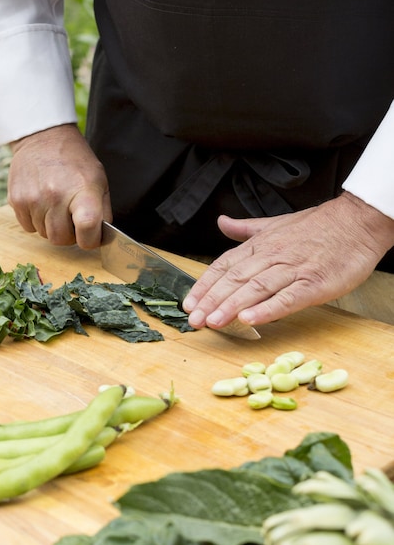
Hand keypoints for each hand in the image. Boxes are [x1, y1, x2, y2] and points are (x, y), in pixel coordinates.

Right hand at [8, 124, 111, 247]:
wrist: (43, 137)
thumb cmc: (75, 160)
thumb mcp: (99, 180)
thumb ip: (102, 211)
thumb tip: (100, 238)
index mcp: (82, 190)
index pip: (88, 230)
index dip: (91, 240)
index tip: (91, 235)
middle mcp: (56, 196)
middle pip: (61, 239)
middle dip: (69, 234)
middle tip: (71, 217)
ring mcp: (33, 199)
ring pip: (44, 235)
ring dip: (51, 225)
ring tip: (55, 203)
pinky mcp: (16, 200)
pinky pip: (28, 227)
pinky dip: (36, 220)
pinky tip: (41, 201)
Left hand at [182, 192, 393, 329]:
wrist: (357, 222)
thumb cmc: (317, 227)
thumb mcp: (275, 223)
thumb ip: (246, 229)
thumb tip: (221, 222)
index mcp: (260, 245)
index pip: (224, 266)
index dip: (204, 286)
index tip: (188, 304)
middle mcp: (272, 257)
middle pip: (234, 280)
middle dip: (211, 300)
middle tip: (194, 320)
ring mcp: (293, 270)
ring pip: (255, 288)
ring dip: (231, 306)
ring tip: (213, 322)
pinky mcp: (314, 284)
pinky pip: (287, 298)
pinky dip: (267, 309)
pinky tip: (251, 320)